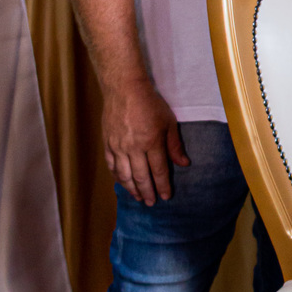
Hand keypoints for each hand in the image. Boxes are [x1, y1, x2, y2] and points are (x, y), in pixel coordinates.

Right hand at [102, 80, 188, 203]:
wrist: (124, 88)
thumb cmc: (150, 103)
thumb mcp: (168, 122)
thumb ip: (174, 145)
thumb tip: (184, 164)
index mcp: (151, 142)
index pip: (159, 171)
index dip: (163, 185)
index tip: (166, 196)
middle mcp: (133, 148)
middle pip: (141, 177)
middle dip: (148, 192)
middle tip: (151, 203)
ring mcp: (118, 146)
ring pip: (124, 174)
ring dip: (132, 188)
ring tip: (138, 197)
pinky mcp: (107, 143)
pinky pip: (111, 165)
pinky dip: (117, 176)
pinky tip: (122, 183)